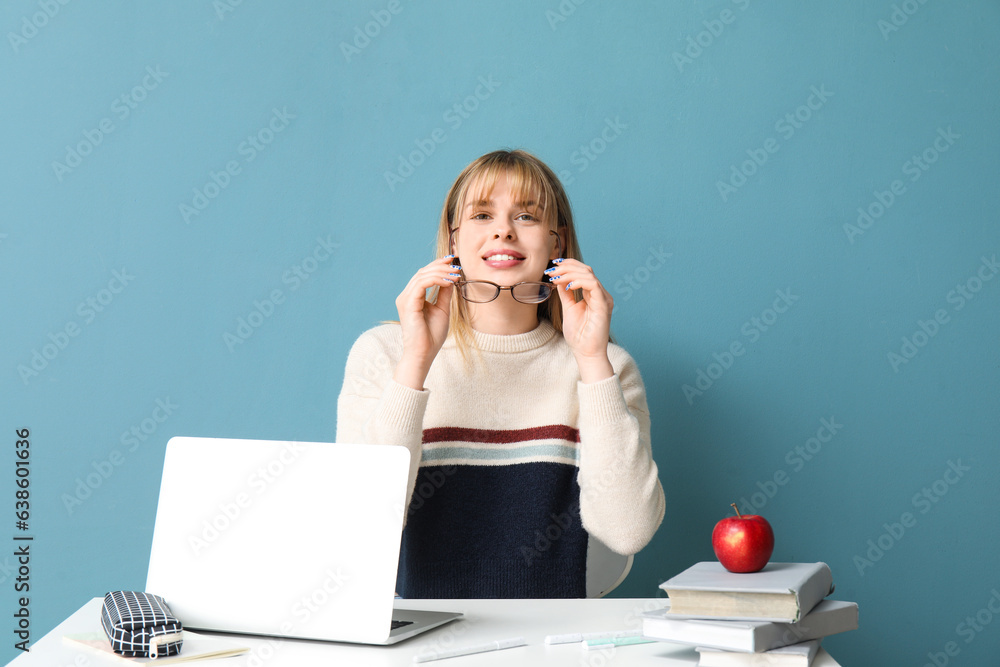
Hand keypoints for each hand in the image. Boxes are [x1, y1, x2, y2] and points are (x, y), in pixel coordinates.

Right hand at [393, 255, 458, 388]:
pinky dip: (436, 279)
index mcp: (413, 297)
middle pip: (423, 272)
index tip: (453, 261)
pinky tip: (449, 282)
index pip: (424, 274)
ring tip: (456, 274)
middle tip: (457, 265)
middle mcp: (406, 296)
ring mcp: (405, 299)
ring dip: (441, 272)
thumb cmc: (431, 336)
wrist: (424, 354)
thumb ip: (444, 294)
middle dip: (441, 265)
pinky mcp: (408, 304)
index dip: (438, 265)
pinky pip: (421, 284)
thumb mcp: (442, 309)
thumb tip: (451, 278)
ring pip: (422, 275)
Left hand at [547, 258, 614, 381]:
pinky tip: (567, 286)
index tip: (552, 266)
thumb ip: (566, 294)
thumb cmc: (579, 336)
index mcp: (594, 295)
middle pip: (586, 270)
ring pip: (589, 274)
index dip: (569, 265)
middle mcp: (601, 294)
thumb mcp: (568, 309)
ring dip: (569, 273)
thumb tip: (559, 280)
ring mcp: (604, 299)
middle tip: (551, 271)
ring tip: (555, 278)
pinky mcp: (604, 305)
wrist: (586, 353)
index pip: (583, 272)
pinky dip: (578, 281)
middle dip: (566, 267)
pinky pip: (593, 285)